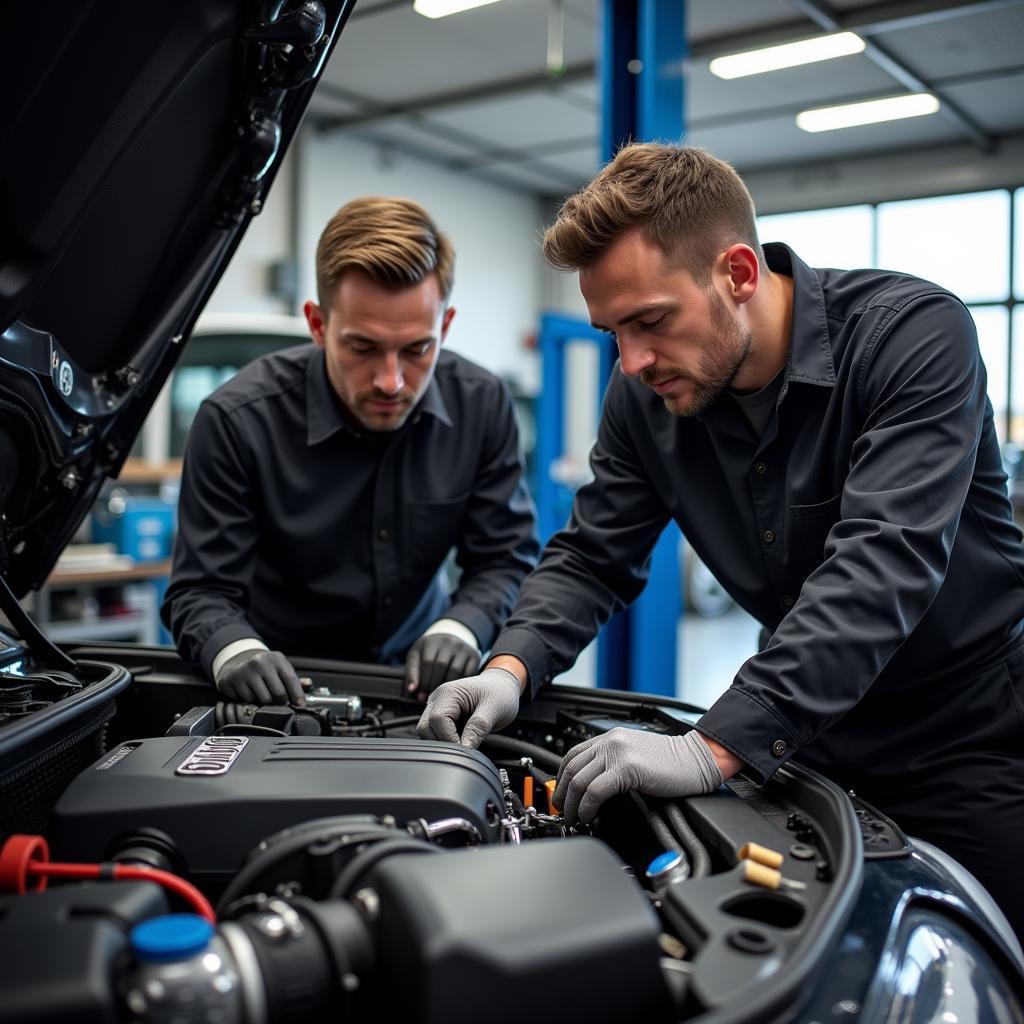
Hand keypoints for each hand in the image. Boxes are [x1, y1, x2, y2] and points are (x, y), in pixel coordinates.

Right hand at [215, 649, 306, 705]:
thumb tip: (308, 685)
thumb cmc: (263, 667)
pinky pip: (246, 700)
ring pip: (262, 699)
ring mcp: (244, 670)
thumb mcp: (279, 667)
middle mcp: (260, 662)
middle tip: (278, 701)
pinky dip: (249, 700)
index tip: (300, 705)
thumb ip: (294, 679)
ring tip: (261, 693)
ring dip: (264, 701)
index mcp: (275, 658)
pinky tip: (249, 692)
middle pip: (278, 693)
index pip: (290, 679)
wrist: (237, 660)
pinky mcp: (232, 680)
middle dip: (280, 701)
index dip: (297, 695)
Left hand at [405, 632, 481, 699]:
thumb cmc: (429, 653)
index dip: (423, 682)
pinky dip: (461, 685)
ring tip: (441, 698)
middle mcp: (449, 641)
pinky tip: (455, 692)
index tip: (420, 696)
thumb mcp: (417, 658)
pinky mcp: (475, 655)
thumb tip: (412, 690)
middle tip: (430, 699)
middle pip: (441, 666)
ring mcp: (463, 648)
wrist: (450, 640)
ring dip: (448, 687)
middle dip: (434, 685)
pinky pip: (468, 673)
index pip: (427, 663)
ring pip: (455, 671)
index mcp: (431, 641)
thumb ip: (412, 673)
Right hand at [416, 667, 520, 747]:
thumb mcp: (494, 709)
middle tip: (467, 747)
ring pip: (427, 732)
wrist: (502, 686)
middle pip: (426, 727)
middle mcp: (437, 698)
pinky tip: (462, 738)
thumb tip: (465, 748)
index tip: (467, 748)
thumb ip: (478, 728)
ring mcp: (436, 707)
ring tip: (466, 741)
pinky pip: (435, 732)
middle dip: (444, 742)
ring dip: (444, 742)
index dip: (450, 738)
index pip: (437, 720)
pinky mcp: (440, 715)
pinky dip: (446, 740)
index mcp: (448, 692)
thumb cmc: (500, 693)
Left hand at [554, 728, 723, 823]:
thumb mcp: (635, 756)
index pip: (573, 755)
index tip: (561, 796)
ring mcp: (618, 753)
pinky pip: (595, 790)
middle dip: (562, 794)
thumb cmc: (672, 763)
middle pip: (572, 769)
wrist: (697, 759)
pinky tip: (590, 816)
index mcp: (611, 738)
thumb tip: (592, 788)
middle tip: (562, 812)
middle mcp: (611, 742)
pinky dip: (587, 806)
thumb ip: (613, 765)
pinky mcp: (627, 768)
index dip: (562, 779)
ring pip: (580, 781)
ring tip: (574, 818)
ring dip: (572, 804)